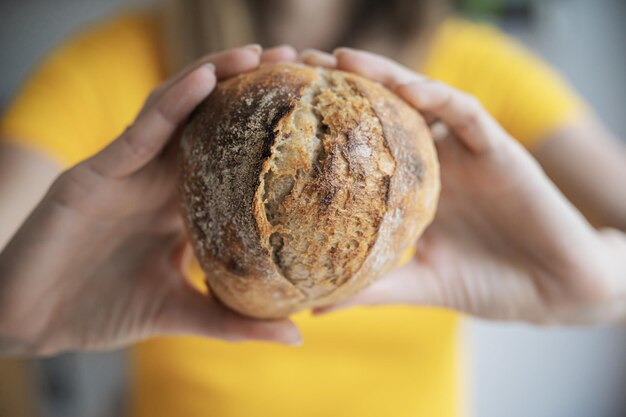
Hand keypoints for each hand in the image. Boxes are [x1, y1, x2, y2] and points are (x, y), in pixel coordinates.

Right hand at [0, 45, 302, 355]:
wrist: (35, 324)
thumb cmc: (103, 312)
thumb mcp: (181, 313)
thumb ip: (234, 321)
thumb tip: (296, 336)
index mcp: (180, 205)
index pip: (230, 156)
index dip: (268, 133)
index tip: (312, 114)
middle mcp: (158, 179)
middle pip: (209, 120)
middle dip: (249, 87)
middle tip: (297, 62)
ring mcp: (128, 171)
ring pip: (176, 111)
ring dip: (216, 76)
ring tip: (259, 55)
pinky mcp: (96, 174)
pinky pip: (140, 132)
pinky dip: (173, 103)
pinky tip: (206, 79)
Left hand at [302, 48, 625, 324]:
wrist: (552, 293)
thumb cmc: (487, 285)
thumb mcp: (419, 284)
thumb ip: (373, 289)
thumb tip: (312, 309)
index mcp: (412, 186)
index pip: (363, 143)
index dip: (324, 125)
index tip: (281, 113)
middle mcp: (433, 159)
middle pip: (384, 109)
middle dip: (345, 84)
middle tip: (300, 63)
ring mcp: (465, 150)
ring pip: (422, 98)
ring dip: (384, 75)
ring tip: (341, 59)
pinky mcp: (500, 148)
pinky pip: (467, 113)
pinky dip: (438, 98)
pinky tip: (407, 88)